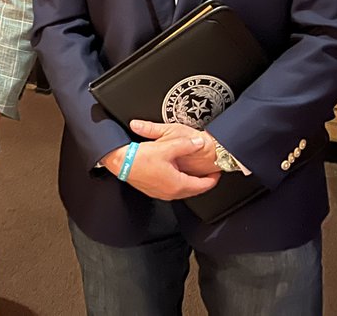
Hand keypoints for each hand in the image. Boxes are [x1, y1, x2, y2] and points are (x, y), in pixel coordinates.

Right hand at [100, 125, 218, 200]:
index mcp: (177, 184)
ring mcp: (161, 193)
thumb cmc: (139, 158)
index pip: (202, 186)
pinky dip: (178, 182)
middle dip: (203, 182)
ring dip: (190, 182)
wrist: (119, 162)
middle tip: (209, 173)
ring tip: (194, 172)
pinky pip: (172, 188)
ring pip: (182, 190)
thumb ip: (185, 144)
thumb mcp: (166, 147)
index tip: (217, 173)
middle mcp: (171, 192)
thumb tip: (198, 143)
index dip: (212, 179)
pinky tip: (175, 172)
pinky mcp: (153, 190)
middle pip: (193, 190)